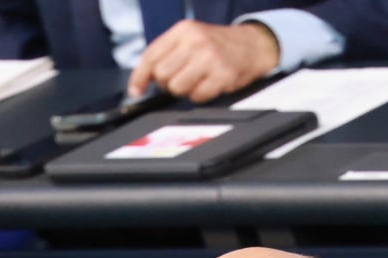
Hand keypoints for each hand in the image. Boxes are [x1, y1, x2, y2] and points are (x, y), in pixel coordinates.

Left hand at [129, 21, 279, 102]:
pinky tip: (210, 84)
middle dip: (168, 83)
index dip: (139, 77)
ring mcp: (210, 57)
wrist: (252, 45)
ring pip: (177, 88)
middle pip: (162, 75)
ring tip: (197, 80)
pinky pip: (197, 97)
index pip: (150, 56)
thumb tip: (139, 84)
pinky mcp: (223, 74)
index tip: (135, 91)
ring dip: (185, 90)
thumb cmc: (216, 46)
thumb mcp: (189, 39)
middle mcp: (195, 41)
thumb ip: (165, 54)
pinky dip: (201, 96)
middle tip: (182, 78)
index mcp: (183, 30)